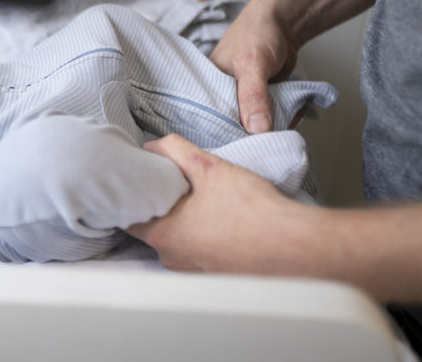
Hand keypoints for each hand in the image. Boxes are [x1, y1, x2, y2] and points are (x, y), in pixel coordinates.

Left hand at [127, 134, 311, 273]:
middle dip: (155, 203)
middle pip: (150, 226)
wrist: (296, 247)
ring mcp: (194, 270)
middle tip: (165, 180)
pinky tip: (216, 217)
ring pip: (175, 238)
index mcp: (164, 236)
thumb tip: (153, 147)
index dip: (124, 194)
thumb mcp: (208, 167)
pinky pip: (197, 250)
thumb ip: (174, 150)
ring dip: (179, 218)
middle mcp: (173, 258)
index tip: (130, 179)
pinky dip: (200, 233)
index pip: (124, 216)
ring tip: (195, 196)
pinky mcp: (216, 273)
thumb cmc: (253, 211)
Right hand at [209, 2, 297, 132]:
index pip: (210, 123)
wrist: (283, 24)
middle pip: (235, 130)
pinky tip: (292, 111)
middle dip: (255, 134)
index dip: (226, 138)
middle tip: (272, 135)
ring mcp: (243, 103)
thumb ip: (253, 97)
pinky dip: (284, 118)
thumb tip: (257, 131)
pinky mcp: (261, 104)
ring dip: (274, 126)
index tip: (246, 148)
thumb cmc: (256, 35)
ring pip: (256, 127)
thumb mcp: (252, 65)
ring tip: (286, 116)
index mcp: (206, 90)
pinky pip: (271, 120)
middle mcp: (221, 99)